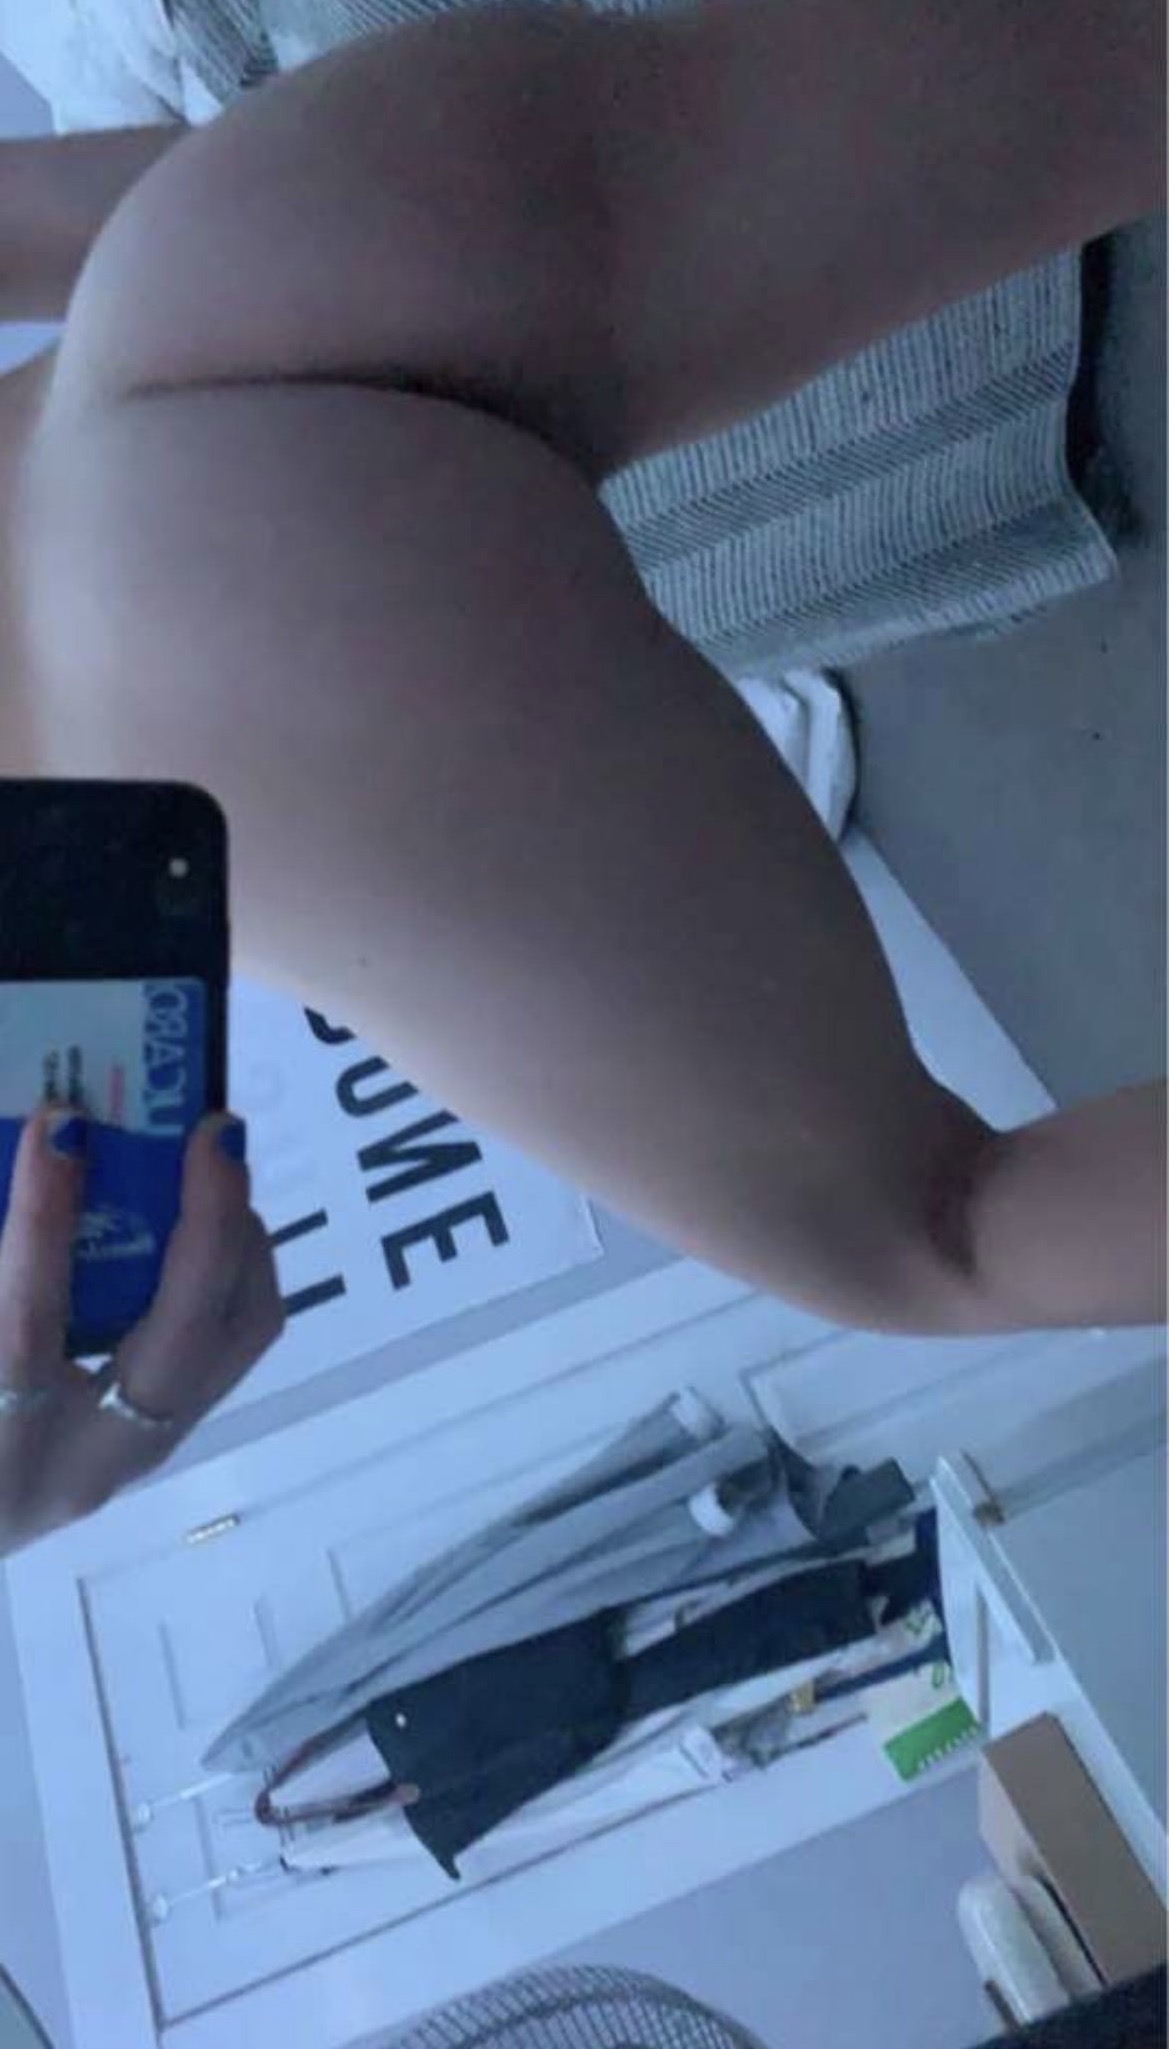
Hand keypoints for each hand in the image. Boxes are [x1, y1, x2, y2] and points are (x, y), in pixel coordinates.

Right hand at [0, 1108, 283, 1555]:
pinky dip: (232, 1265)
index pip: (25, 1327)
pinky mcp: (168, 1431)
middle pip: (181, 1337)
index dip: (44, 1219)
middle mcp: (86, 1462)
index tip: (63, 1120)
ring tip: (213, 1161)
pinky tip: (201, 1214)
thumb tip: (51, 1143)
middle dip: (209, 1222)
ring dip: (238, 1239)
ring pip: (236, 1336)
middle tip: (210, 1128)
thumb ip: (4, 1271)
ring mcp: (140, 1452)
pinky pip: (233, 1337)